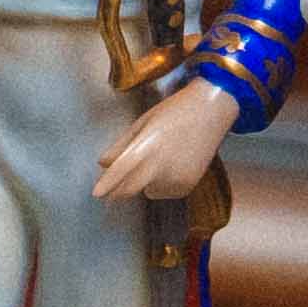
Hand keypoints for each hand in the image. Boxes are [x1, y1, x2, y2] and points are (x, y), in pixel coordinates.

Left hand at [94, 74, 239, 204]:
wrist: (211, 112)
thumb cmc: (174, 112)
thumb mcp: (143, 123)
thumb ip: (122, 145)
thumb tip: (102, 163)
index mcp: (147, 147)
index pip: (120, 171)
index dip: (107, 185)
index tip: (96, 194)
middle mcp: (161, 166)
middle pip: (131, 189)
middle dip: (120, 190)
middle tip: (114, 187)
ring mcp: (176, 178)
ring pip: (149, 191)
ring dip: (146, 183)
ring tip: (161, 158)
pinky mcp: (188, 186)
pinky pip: (166, 192)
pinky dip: (165, 184)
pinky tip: (175, 164)